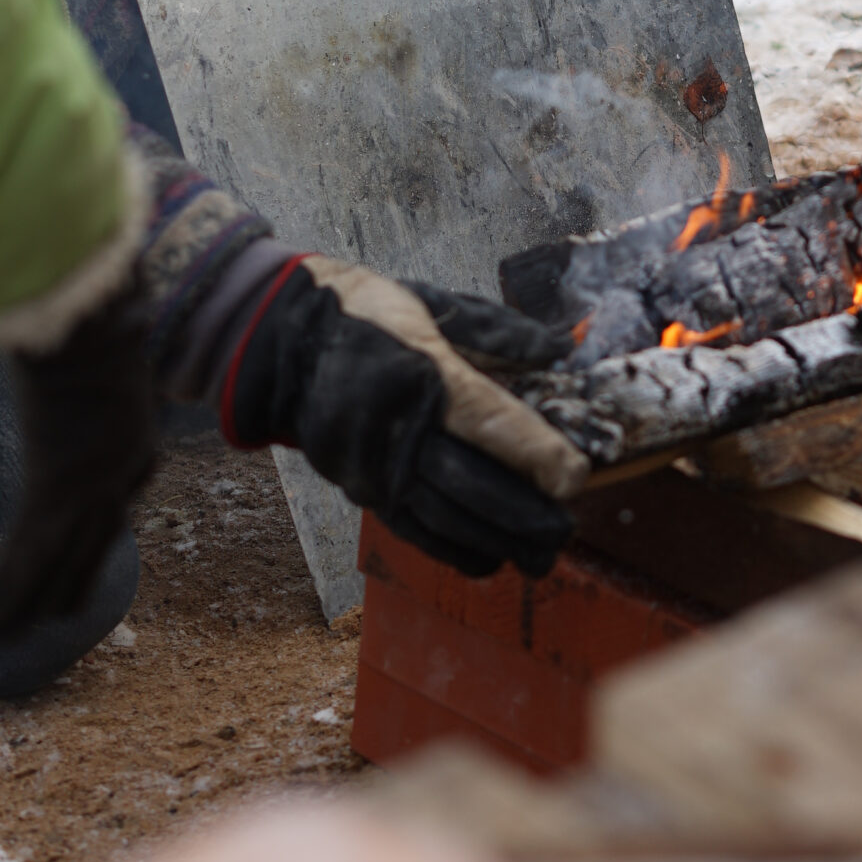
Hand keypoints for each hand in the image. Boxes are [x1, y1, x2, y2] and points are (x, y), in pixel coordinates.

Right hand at [0, 294, 158, 638]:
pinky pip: (26, 556)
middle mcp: (122, 466)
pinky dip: (5, 594)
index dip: (106, 518)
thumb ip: (121, 334)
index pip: (126, 488)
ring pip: (57, 560)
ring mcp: (94, 483)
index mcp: (138, 428)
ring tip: (8, 636)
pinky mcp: (58, 489)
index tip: (103, 527)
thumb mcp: (120, 331)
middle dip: (73, 577)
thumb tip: (124, 311)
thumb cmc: (105, 308)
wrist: (95, 314)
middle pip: (95, 539)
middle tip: (63, 613)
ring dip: (28, 600)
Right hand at [223, 258, 583, 579]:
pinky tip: (490, 558)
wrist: (285, 341)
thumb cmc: (372, 315)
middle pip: (472, 483)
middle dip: (526, 514)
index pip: (492, 423)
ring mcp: (373, 464)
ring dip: (497, 541)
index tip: (577, 476)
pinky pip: (412, 530)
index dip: (538, 454)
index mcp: (425, 372)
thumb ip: (502, 331)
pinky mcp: (359, 487)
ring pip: (444, 517)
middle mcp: (397, 426)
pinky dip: (454, 550)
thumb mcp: (436, 304)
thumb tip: (562, 350)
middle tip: (567, 529)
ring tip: (542, 554)